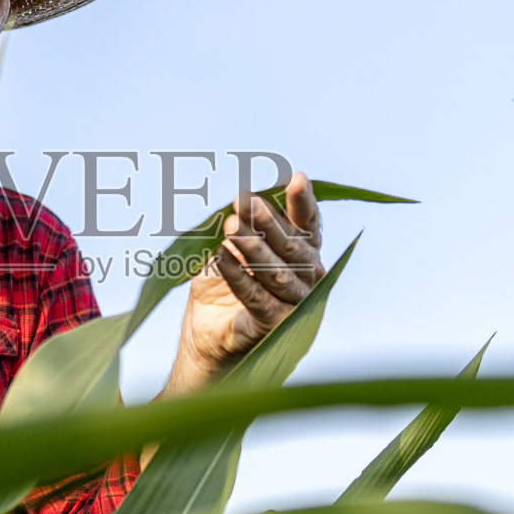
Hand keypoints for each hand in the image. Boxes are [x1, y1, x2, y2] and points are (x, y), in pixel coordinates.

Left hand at [164, 172, 323, 395]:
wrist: (205, 334)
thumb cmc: (222, 284)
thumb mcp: (229, 247)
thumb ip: (241, 224)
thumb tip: (241, 198)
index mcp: (303, 255)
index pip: (308, 226)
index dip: (303, 203)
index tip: (297, 179)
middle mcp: (307, 280)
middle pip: (292, 247)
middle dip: (268, 223)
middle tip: (245, 201)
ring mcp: (294, 305)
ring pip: (276, 272)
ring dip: (252, 247)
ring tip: (230, 227)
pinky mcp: (274, 327)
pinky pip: (256, 297)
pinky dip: (239, 276)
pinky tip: (222, 257)